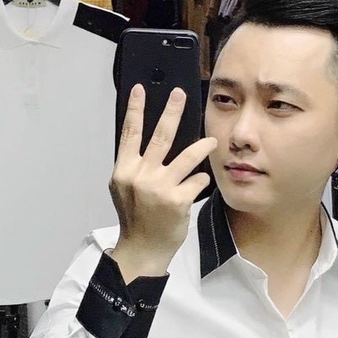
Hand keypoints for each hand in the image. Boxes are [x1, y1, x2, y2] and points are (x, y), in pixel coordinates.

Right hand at [109, 84, 217, 282]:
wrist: (142, 248)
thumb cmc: (136, 218)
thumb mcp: (125, 189)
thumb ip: (134, 165)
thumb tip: (145, 140)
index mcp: (124, 170)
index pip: (130, 133)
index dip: (135, 109)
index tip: (140, 89)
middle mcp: (141, 175)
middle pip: (160, 136)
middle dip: (172, 112)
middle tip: (180, 94)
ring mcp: (160, 187)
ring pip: (187, 157)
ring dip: (203, 147)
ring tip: (212, 141)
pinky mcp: (178, 200)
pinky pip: (197, 181)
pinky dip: (201, 181)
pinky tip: (199, 184)